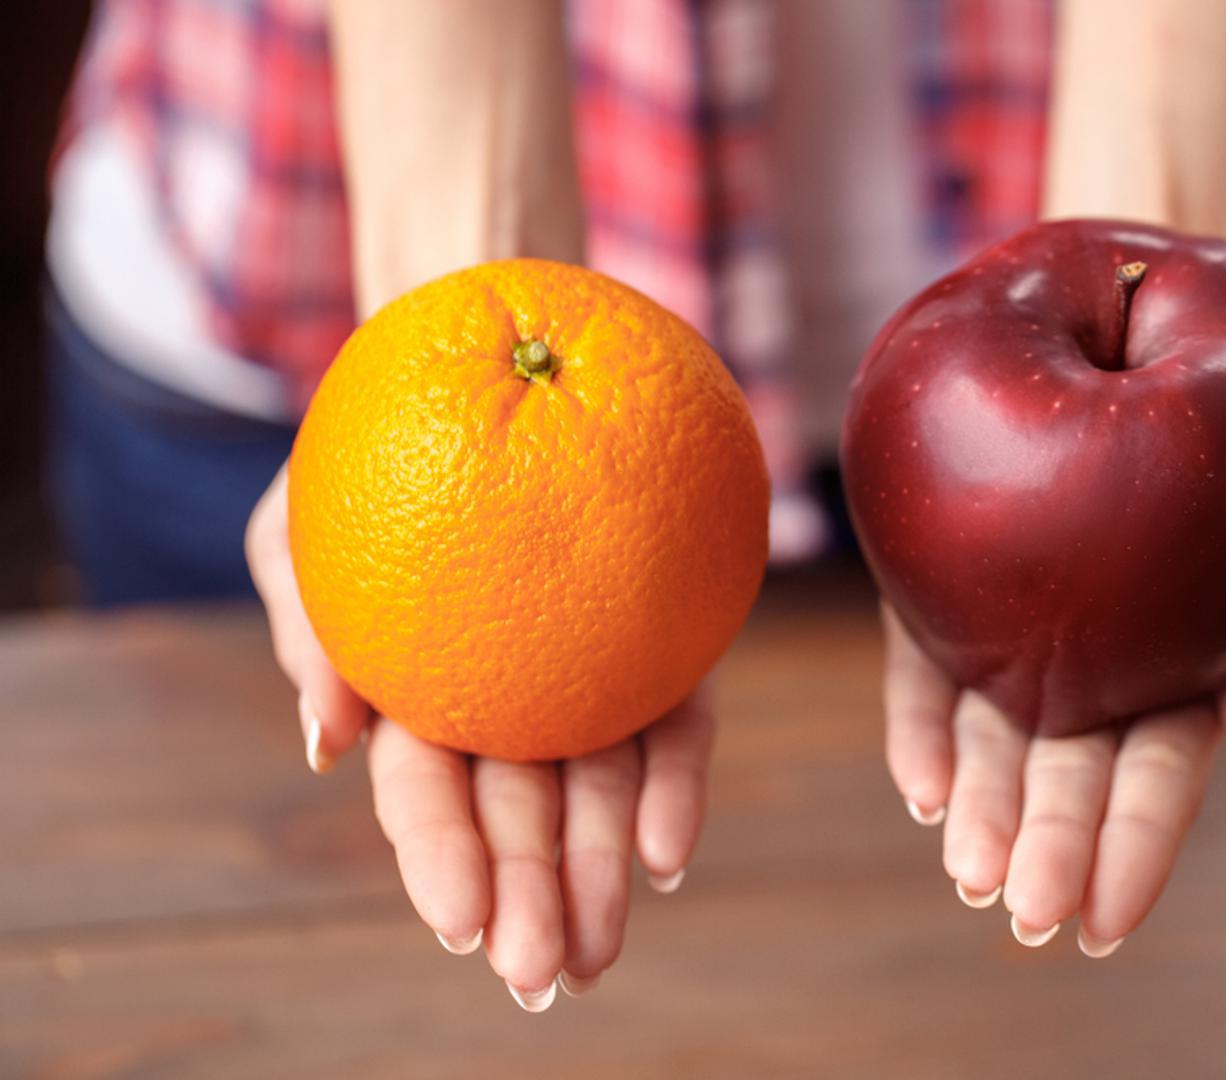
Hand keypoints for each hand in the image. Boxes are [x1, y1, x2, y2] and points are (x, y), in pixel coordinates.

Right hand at [246, 465, 712, 1009]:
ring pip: (598, 790)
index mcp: (420, 695)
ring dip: (600, 874)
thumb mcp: (298, 530)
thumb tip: (325, 749)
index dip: (440, 858)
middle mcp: (508, 701)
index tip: (458, 923)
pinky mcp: (662, 643)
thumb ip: (307, 631)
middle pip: (519, 814)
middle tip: (541, 977)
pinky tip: (669, 853)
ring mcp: (590, 675)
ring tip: (600, 951)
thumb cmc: (369, 454)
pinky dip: (673, 786)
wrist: (490, 365)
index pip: (428, 794)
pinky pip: (674, 723)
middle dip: (527, 900)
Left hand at [881, 518, 1225, 952]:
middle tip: (1028, 911)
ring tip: (970, 868)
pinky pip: (924, 667)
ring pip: (994, 733)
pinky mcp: (942, 593)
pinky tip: (922, 786)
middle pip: (1068, 772)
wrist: (1149, 376)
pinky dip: (922, 727)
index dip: (1133, 848)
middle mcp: (1089, 673)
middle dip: (1052, 845)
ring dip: (984, 805)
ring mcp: (1011, 636)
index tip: (1106, 924)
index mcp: (1176, 678)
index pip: (1153, 778)